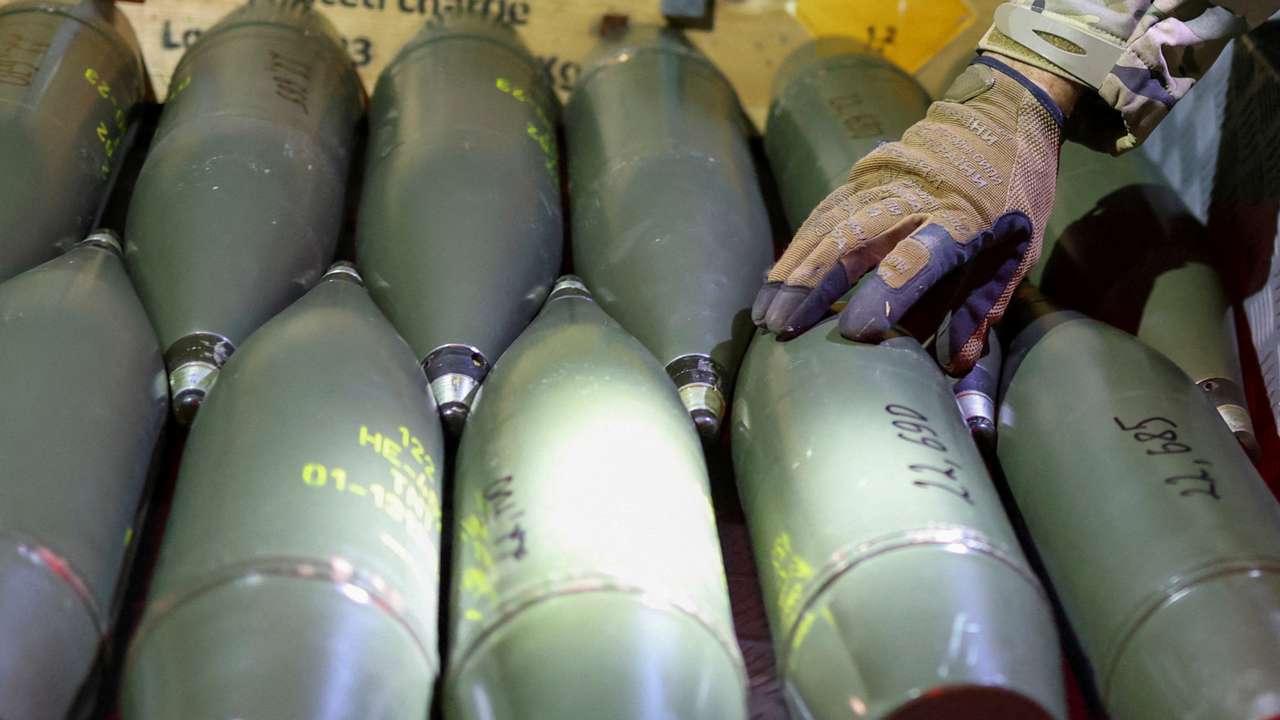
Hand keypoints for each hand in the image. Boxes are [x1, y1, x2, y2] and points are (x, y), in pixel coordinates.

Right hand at [752, 55, 1076, 374]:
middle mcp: (915, 198)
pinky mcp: (863, 174)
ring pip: (828, 227)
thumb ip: (980, 309)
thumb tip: (953, 367)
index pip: (916, 261)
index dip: (883, 296)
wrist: (1001, 115)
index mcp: (962, 220)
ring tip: (766, 313)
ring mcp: (884, 181)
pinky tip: (776, 278)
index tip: (853, 332)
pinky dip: (797, 247)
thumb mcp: (1016, 252)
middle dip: (813, 288)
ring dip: (793, 272)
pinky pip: (823, 213)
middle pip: (854, 243)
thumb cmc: (1013, 194)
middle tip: (782, 329)